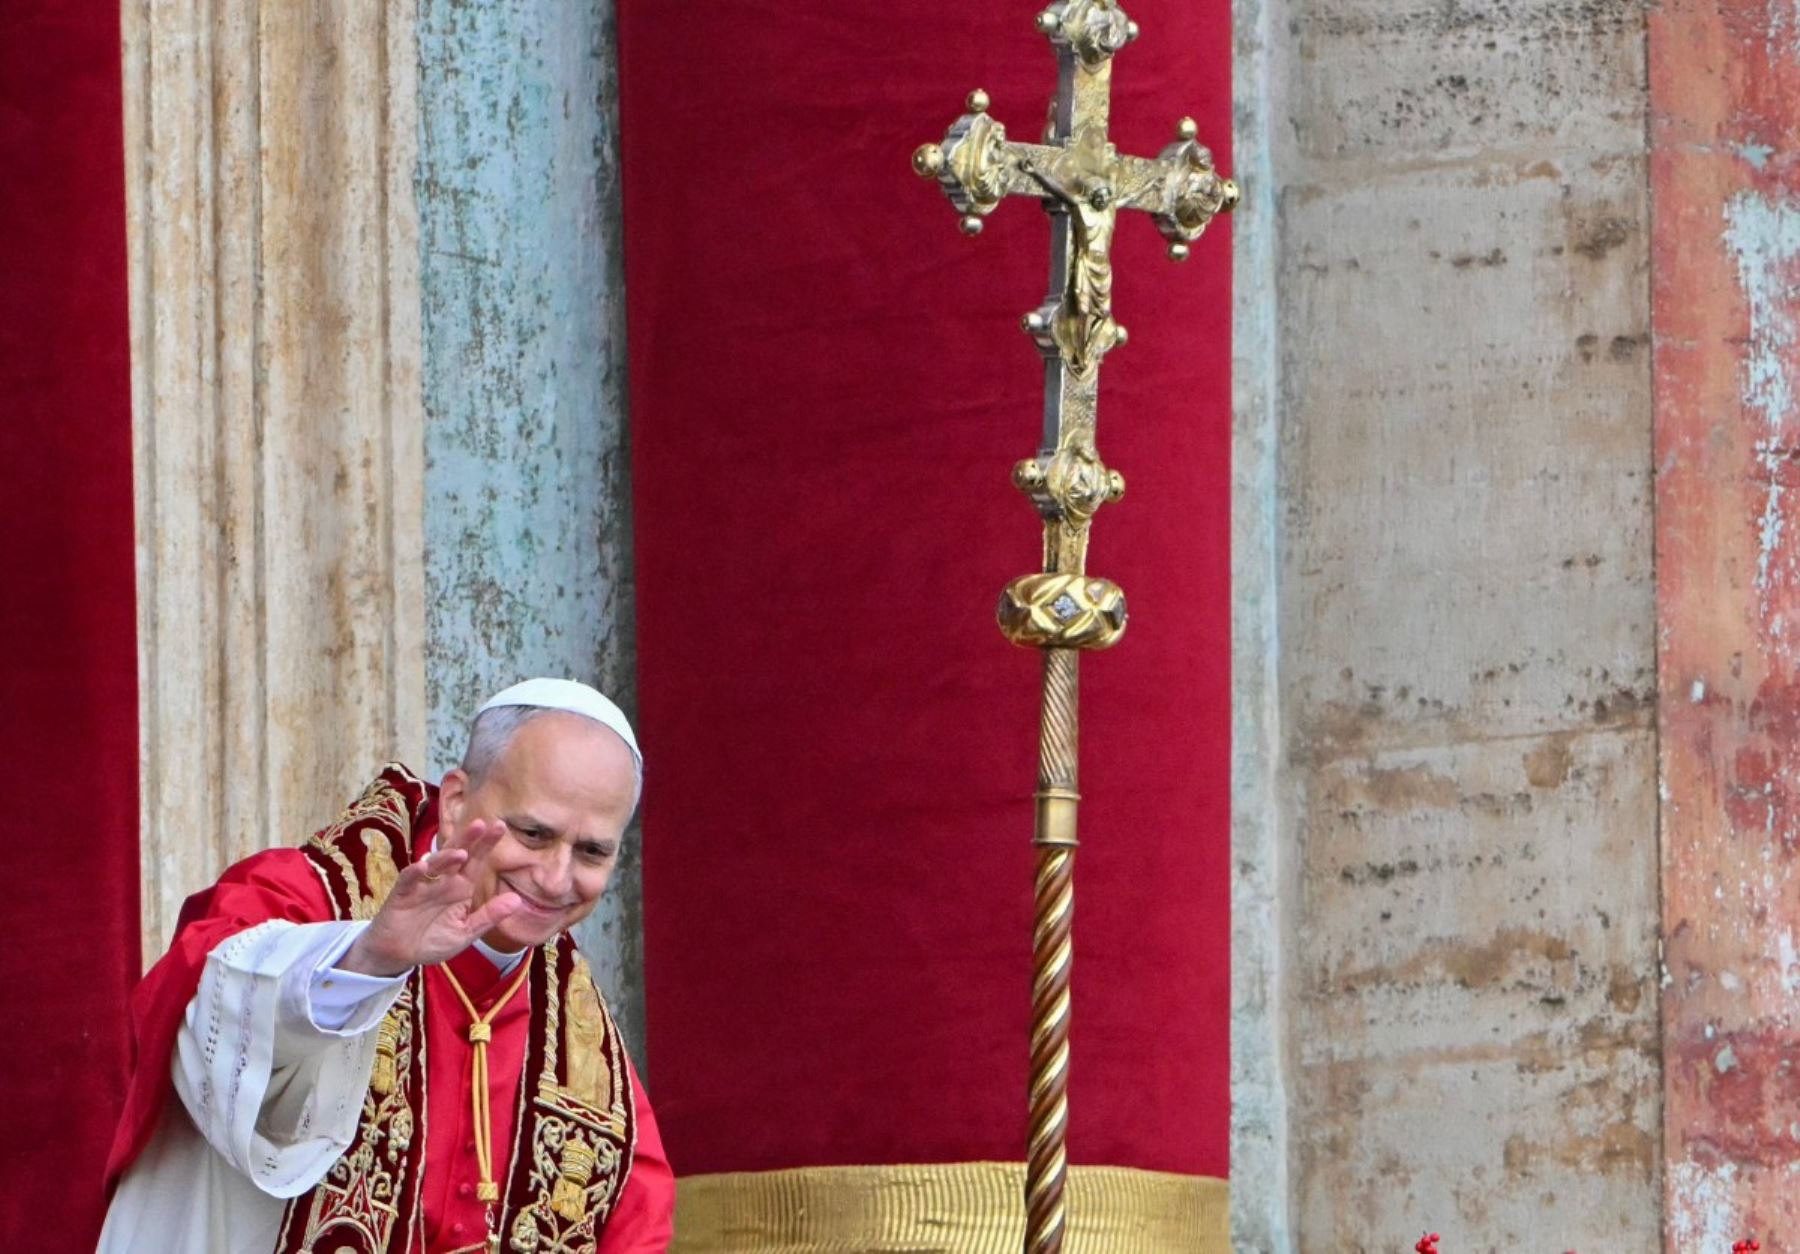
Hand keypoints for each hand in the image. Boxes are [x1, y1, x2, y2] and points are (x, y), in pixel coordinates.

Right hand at [336, 819, 523, 976]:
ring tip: (460, 853)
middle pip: (456, 854)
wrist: (399, 955)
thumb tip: (517, 900)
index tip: (501, 826)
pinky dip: (414, 873)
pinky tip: (423, 866)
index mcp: (461, 887)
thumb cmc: (432, 940)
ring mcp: (422, 885)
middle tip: (482, 824)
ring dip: (445, 857)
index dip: (486, 844)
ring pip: (434, 864)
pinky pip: (408, 880)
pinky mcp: (401, 895)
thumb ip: (488, 916)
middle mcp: (443, 881)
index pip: (476, 860)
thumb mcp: (465, 932)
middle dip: (468, 839)